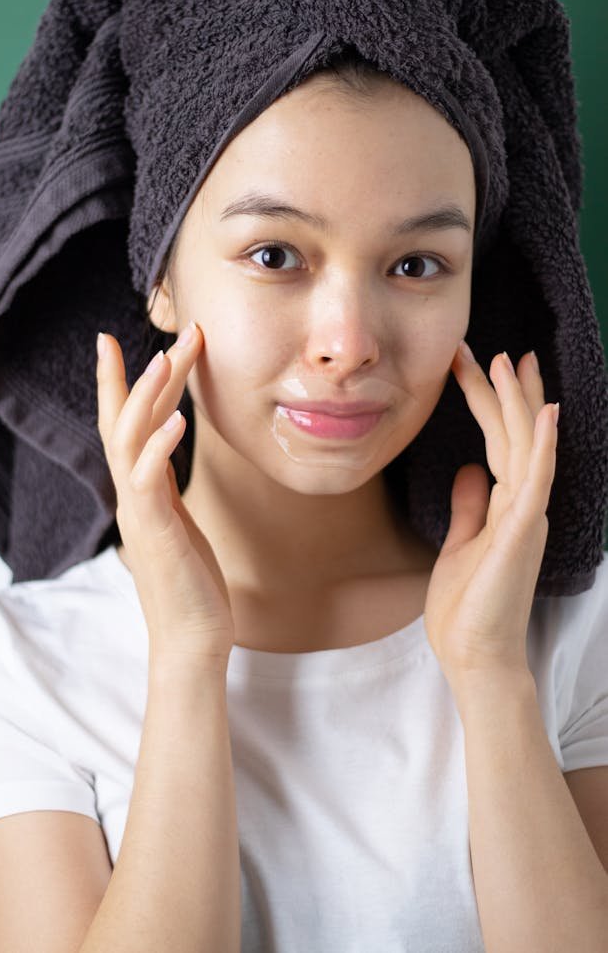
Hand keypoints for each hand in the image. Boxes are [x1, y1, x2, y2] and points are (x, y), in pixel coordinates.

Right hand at [96, 322, 234, 668]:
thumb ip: (163, 487)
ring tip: (165, 359)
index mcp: (139, 490)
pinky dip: (159, 447)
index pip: (124, 425)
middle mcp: (131, 495)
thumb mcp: (178, 521)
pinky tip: (177, 420)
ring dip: (146, 398)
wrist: (191, 640)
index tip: (120, 341)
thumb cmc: (189, 582)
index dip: (123, 382)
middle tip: (166, 330)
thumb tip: (162, 454)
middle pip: (124, 421)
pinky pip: (148, 482)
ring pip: (129, 442)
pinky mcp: (154, 533)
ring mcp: (138, 513)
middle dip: (138, 374)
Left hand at [423, 342, 558, 688]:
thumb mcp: (460, 544)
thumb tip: (470, 471)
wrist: (474, 657)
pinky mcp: (521, 533)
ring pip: (526, 448)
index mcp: (506, 507)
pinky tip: (546, 415)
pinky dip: (542, 446)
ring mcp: (525, 517)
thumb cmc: (467, 609)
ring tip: (509, 362)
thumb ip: (469, 506)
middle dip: (504, 392)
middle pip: (515, 436)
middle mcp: (522, 506)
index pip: (500, 443)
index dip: (492, 404)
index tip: (481, 366)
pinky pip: (535, 481)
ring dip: (519, 404)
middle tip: (495, 350)